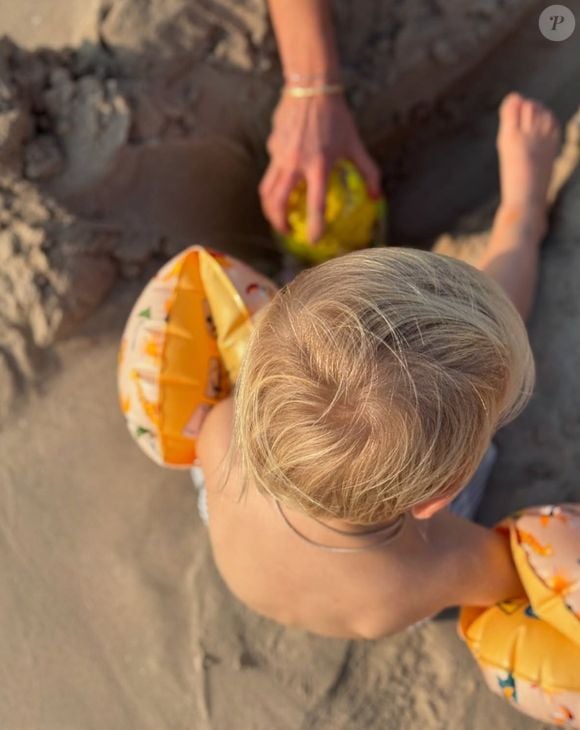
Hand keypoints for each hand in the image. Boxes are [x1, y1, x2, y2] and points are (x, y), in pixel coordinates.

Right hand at [260, 93, 380, 242]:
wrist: (312, 87)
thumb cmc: (337, 117)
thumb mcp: (354, 144)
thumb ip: (368, 171)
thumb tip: (376, 196)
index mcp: (319, 165)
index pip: (315, 204)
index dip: (315, 226)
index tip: (313, 240)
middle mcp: (296, 163)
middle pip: (278, 203)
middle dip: (280, 223)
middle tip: (287, 231)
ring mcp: (280, 155)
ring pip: (267, 191)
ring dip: (270, 209)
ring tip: (278, 216)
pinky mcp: (272, 147)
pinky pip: (271, 170)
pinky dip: (275, 182)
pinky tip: (284, 181)